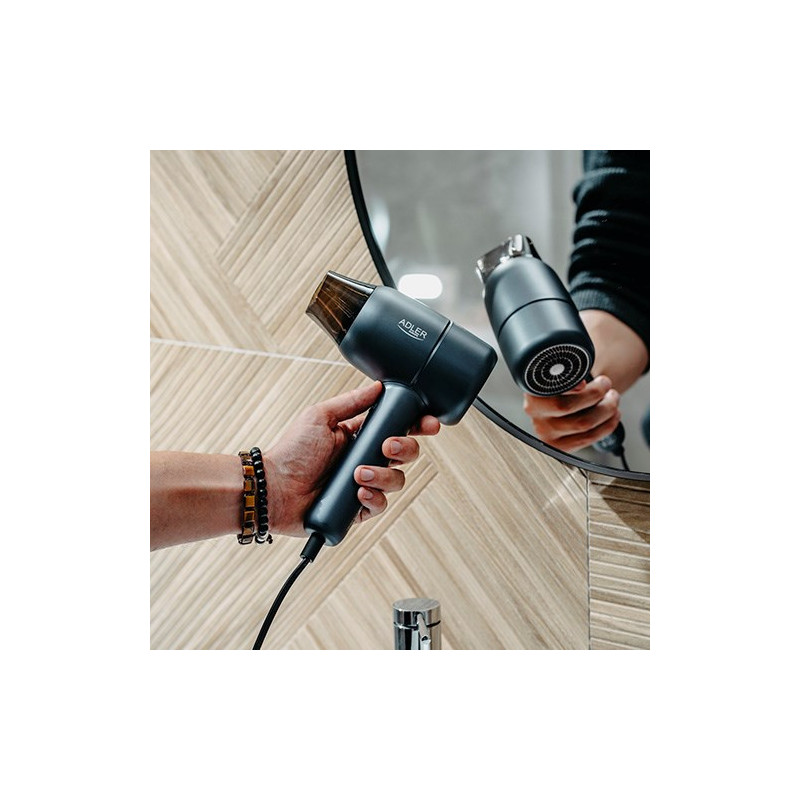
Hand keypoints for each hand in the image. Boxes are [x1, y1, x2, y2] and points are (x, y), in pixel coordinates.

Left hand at [263, 381, 439, 535]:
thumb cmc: (291, 452)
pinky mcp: (357, 510)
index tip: (428, 423)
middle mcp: (365, 460)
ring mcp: (363, 485)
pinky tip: (358, 493)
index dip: (417, 426)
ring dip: (383, 475)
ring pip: (397, 481)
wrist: (272, 488)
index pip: (397, 429)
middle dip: (404, 448)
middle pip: (405, 454)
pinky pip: (380, 506)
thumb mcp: (320, 416)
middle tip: (387, 446)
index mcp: (359, 436)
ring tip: (358, 473)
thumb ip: (352, 402)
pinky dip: (373, 499)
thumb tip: (378, 386)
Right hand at [523, 375, 620, 451]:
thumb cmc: (564, 384)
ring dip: (606, 409)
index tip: (583, 383)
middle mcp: (535, 415)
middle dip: (595, 393)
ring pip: (583, 424)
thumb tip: (580, 384)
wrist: (560, 400)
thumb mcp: (561, 374)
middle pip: (566, 407)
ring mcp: (546, 433)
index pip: (546, 389)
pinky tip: (613, 414)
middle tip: (605, 384)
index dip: (567, 388)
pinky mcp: (561, 446)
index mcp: (532, 393)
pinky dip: (607, 424)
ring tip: (612, 398)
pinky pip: (589, 438)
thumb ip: (568, 375)